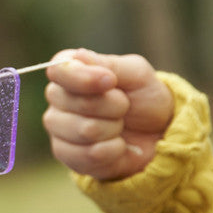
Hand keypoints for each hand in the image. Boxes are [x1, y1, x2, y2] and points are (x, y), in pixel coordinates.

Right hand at [43, 49, 172, 180]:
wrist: (155, 133)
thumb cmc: (143, 97)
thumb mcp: (136, 74)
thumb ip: (109, 65)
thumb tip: (79, 57)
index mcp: (70, 71)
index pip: (59, 70)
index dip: (84, 78)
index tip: (111, 81)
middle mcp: (57, 98)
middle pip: (79, 103)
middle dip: (114, 106)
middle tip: (124, 106)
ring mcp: (58, 127)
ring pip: (85, 131)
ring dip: (114, 129)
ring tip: (119, 126)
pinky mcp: (65, 154)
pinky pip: (88, 155)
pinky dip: (113, 151)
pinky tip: (116, 145)